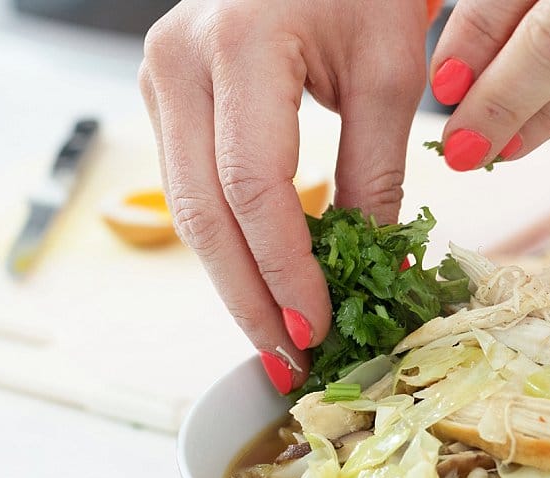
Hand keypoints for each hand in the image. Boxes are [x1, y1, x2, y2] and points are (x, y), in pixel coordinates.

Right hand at [139, 0, 428, 390]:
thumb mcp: (388, 71)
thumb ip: (378, 172)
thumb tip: (376, 268)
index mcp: (240, 43)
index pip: (253, 184)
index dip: (283, 267)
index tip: (316, 327)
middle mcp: (179, 61)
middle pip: (203, 212)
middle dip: (248, 298)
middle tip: (286, 362)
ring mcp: (160, 79)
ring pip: (187, 209)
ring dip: (233, 283)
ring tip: (276, 341)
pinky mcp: (167, 97)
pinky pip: (191, 188)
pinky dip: (228, 245)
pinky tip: (260, 286)